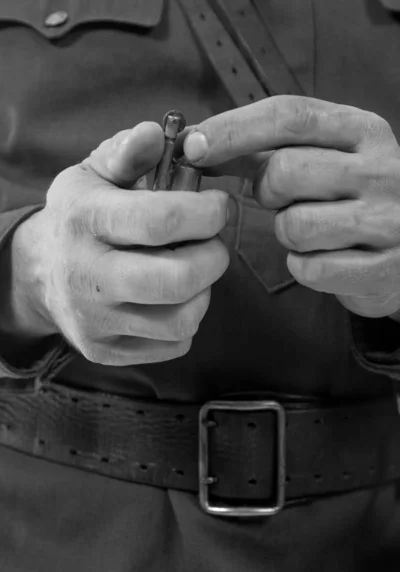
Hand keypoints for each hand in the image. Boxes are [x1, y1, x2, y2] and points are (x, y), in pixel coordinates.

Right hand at [11, 122, 228, 365]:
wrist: (41, 271)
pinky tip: (172, 298)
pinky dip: (186, 320)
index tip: (219, 206)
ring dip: (203, 292)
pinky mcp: (106, 351)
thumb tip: (156, 132)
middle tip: (211, 244)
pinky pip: (174, 345)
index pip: (160, 220)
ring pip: (182, 320)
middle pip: (177, 280)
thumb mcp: (94, 172)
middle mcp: (87, 275)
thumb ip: (127, 152)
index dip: (207, 213)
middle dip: (214, 258)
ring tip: (190, 271)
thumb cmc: (81, 216)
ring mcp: (95, 321)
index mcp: (85, 220)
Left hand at [183, 96, 399, 318]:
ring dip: (287, 233)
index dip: (234, 129)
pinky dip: (303, 266)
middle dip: (266, 192)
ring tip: (310, 230)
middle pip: (286, 171)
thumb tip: (199, 145)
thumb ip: (265, 150)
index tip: (194, 145)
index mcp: (364, 131)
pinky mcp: (383, 269)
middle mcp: (382, 170)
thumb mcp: (324, 160)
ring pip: (295, 225)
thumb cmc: (352, 201)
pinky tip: (322, 257)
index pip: (290, 115)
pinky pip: (311, 268)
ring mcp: (388, 221)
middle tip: (280, 200)